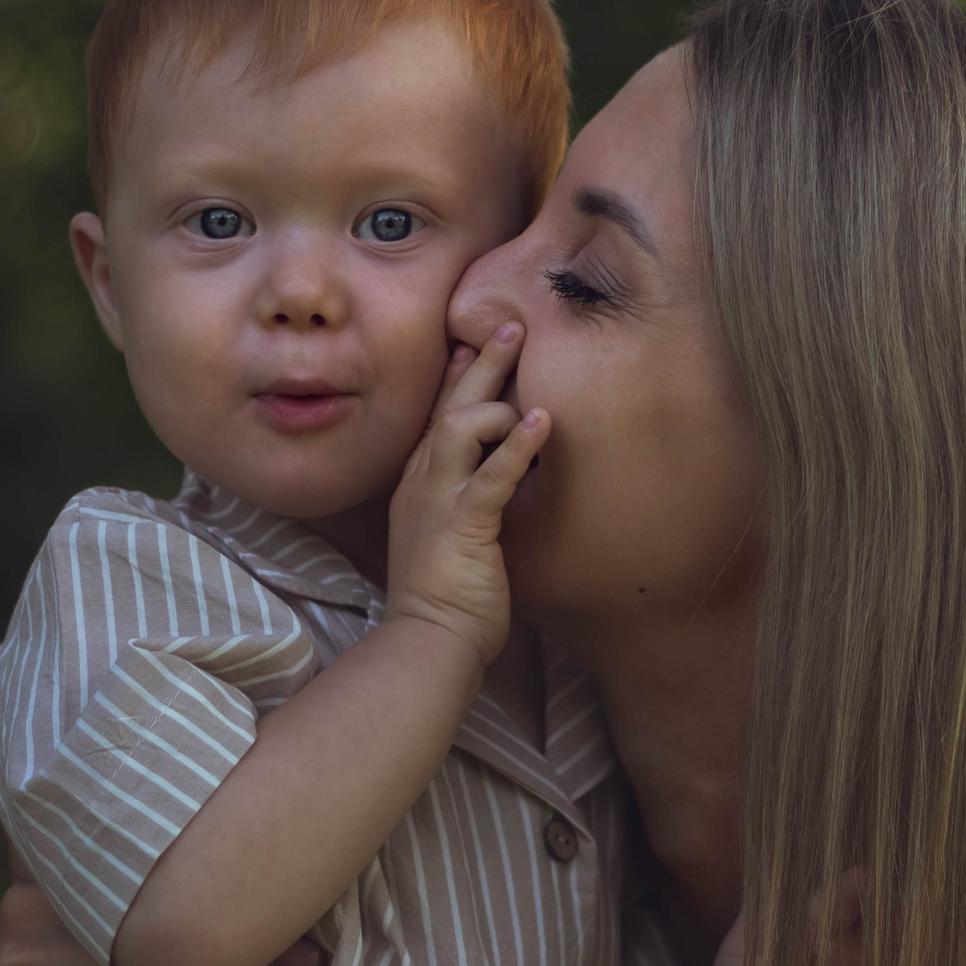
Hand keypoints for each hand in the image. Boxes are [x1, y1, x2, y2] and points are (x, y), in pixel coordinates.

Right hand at [0, 871, 324, 965]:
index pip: (136, 891)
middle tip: (305, 965)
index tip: (291, 902)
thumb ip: (143, 903)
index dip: (215, 892)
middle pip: (140, 951)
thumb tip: (251, 840)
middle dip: (231, 959)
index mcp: (45, 901)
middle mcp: (24, 949)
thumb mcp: (96, 953)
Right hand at [383, 321, 550, 668]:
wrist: (428, 641)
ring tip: (532, 369)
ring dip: (497, 395)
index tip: (474, 342)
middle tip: (511, 323)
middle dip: (480, 362)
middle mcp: (424, 483)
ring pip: (462, 425)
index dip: (455, 376)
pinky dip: (517, 446)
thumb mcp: (453, 537)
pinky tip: (543, 422)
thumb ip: (470, 503)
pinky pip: (491, 474)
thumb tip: (496, 483)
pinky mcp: (464, 524)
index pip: (437, 416)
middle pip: (449, 405)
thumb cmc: (446, 599)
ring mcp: (440, 500)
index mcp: (422, 485)